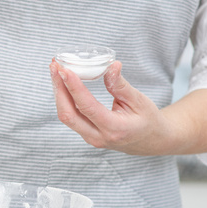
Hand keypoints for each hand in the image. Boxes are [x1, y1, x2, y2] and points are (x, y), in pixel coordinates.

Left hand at [50, 60, 177, 155]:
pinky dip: (64, 99)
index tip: (64, 69)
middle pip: (68, 114)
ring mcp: (91, 138)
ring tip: (55, 70)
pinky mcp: (87, 134)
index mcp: (114, 129)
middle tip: (54, 66)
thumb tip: (111, 66)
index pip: (87, 107)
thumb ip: (121, 86)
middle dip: (58, 88)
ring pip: (66, 116)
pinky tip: (63, 83)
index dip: (73, 87)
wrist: (151, 141)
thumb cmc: (148, 119)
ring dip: (59, 92)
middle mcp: (98, 137)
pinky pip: (71, 117)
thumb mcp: (140, 101)